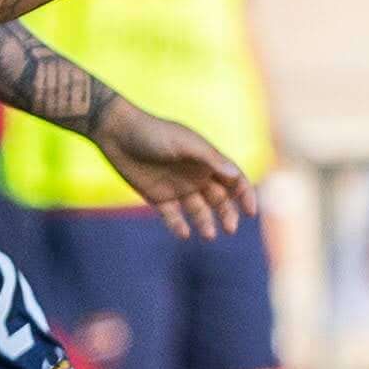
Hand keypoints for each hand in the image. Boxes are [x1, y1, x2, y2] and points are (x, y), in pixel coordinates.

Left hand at [95, 101, 255, 239]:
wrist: (117, 132)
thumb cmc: (154, 133)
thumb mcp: (185, 144)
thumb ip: (211, 159)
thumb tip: (236, 176)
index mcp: (207, 161)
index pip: (234, 181)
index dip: (245, 195)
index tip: (251, 211)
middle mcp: (196, 176)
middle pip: (220, 200)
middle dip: (228, 214)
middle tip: (230, 229)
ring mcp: (177, 188)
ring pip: (198, 211)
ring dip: (205, 223)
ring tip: (208, 235)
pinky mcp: (157, 197)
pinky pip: (172, 216)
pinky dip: (179, 226)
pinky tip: (185, 234)